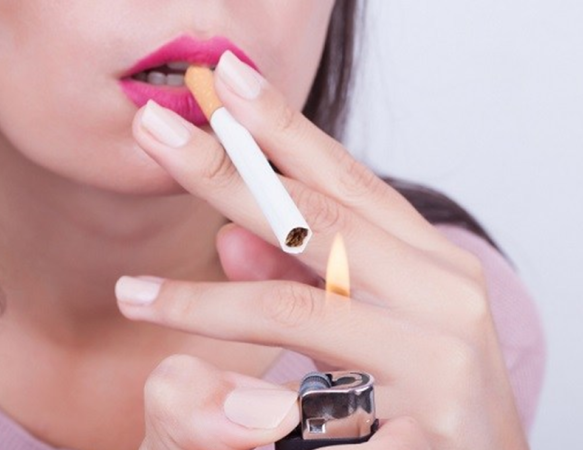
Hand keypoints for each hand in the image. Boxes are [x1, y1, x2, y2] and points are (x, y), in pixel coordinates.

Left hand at [119, 51, 526, 449]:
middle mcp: (448, 296)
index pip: (349, 180)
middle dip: (231, 177)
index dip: (284, 127)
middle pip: (322, 221)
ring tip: (134, 295)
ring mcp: (444, 362)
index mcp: (435, 263)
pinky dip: (245, 399)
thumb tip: (235, 241)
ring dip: (208, 301)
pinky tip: (190, 388)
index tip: (227, 83)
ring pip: (301, 309)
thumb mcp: (376, 327)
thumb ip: (310, 283)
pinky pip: (314, 410)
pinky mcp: (428, 430)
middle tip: (157, 135)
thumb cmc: (432, 401)